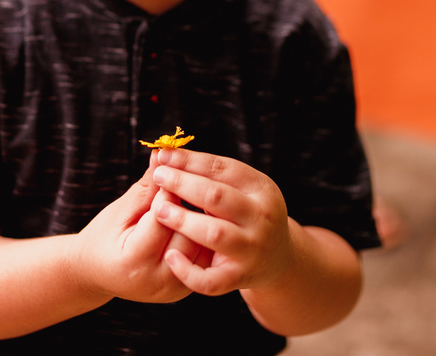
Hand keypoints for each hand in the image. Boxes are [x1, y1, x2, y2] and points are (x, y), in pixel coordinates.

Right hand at [70, 153, 199, 304]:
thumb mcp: (120, 211)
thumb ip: (146, 188)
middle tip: (190, 182)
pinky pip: (206, 258)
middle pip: (188, 235)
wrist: (98, 274)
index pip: (162, 220)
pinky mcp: (186, 289)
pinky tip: (201, 216)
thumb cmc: (105, 237)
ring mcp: (174, 289)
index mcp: (134, 261)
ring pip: (203, 247)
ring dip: (202, 220)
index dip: (169, 192)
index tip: (173, 169)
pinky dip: (205, 235)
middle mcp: (158, 281)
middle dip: (190, 205)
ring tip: (198, 198)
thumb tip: (162, 155)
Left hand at [150, 148, 292, 296]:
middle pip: (217, 197)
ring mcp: (252, 249)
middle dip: (183, 184)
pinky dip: (188, 270)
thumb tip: (163, 154)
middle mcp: (261, 218)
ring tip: (158, 209)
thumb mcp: (238, 188)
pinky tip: (170, 257)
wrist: (276, 257)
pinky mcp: (240, 277)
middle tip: (158, 176)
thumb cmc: (245, 214)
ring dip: (183, 220)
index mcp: (261, 188)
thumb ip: (206, 173)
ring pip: (214, 233)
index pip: (222, 168)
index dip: (189, 161)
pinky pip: (211, 280)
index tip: (163, 155)